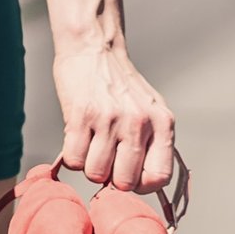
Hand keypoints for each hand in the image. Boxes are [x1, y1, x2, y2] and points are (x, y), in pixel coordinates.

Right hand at [53, 39, 174, 192]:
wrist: (95, 48)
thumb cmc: (121, 86)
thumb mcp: (152, 111)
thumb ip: (153, 145)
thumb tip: (142, 184)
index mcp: (162, 123)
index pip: (159, 177)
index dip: (140, 185)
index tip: (128, 176)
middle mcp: (139, 122)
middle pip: (124, 182)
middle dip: (111, 177)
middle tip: (106, 157)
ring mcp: (110, 118)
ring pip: (95, 174)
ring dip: (89, 165)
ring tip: (92, 143)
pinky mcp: (81, 115)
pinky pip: (73, 160)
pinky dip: (72, 156)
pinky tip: (78, 137)